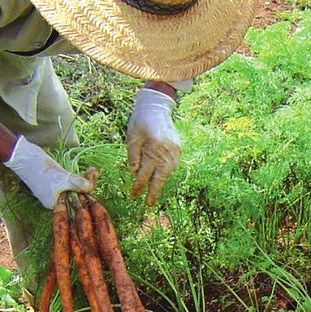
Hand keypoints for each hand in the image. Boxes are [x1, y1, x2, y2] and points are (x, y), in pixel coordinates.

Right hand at [4, 136, 92, 208]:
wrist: (25, 156)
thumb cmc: (41, 171)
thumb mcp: (62, 178)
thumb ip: (77, 184)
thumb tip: (92, 187)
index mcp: (56, 205)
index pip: (76, 204)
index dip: (87, 196)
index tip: (94, 185)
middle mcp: (58, 199)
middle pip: (78, 195)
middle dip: (87, 185)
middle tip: (94, 173)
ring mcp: (58, 189)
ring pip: (76, 187)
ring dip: (85, 179)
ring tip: (93, 170)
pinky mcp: (58, 180)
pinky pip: (72, 181)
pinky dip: (79, 176)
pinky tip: (89, 170)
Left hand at [126, 87, 180, 205]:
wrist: (157, 107)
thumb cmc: (140, 121)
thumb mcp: (132, 137)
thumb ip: (133, 156)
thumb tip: (134, 174)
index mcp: (154, 149)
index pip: (144, 174)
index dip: (138, 186)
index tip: (134, 196)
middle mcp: (167, 152)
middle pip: (160, 178)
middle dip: (153, 192)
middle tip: (148, 204)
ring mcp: (175, 152)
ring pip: (167, 173)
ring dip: (159, 182)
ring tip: (152, 191)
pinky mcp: (178, 150)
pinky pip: (171, 166)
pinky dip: (165, 172)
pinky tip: (159, 176)